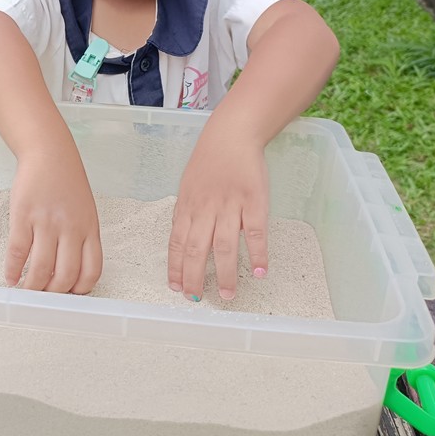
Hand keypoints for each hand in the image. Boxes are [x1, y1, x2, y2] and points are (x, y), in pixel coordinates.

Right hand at [5, 150, 101, 293]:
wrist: (48, 152)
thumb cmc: (67, 182)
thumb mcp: (86, 210)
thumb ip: (81, 238)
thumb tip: (69, 271)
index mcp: (90, 228)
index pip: (92, 270)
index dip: (80, 289)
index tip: (69, 295)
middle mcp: (71, 228)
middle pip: (65, 275)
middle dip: (54, 293)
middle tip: (44, 297)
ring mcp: (47, 222)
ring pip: (41, 269)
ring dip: (32, 287)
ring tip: (26, 291)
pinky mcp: (24, 216)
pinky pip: (18, 252)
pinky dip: (13, 270)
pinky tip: (10, 277)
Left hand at [167, 130, 268, 300]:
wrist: (231, 136)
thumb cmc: (208, 162)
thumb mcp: (188, 187)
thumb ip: (186, 214)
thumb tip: (182, 243)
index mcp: (187, 206)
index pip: (177, 243)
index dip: (175, 267)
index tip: (176, 287)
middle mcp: (205, 209)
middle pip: (197, 249)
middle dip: (194, 278)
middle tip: (197, 299)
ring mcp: (230, 205)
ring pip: (224, 246)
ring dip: (225, 273)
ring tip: (227, 294)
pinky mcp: (254, 201)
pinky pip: (255, 232)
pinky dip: (257, 253)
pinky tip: (259, 271)